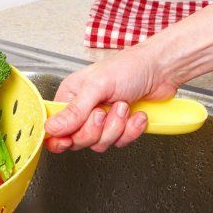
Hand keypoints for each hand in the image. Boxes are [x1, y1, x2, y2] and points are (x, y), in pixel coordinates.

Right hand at [44, 46, 178, 152]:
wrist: (161, 71)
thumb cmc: (129, 68)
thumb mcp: (97, 86)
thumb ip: (74, 110)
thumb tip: (51, 127)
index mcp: (71, 97)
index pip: (55, 127)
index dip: (60, 137)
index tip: (68, 140)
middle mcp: (84, 110)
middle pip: (78, 140)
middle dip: (96, 129)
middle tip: (104, 112)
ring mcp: (102, 121)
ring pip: (99, 144)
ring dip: (116, 127)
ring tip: (124, 105)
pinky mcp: (120, 128)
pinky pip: (119, 143)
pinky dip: (131, 130)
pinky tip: (136, 115)